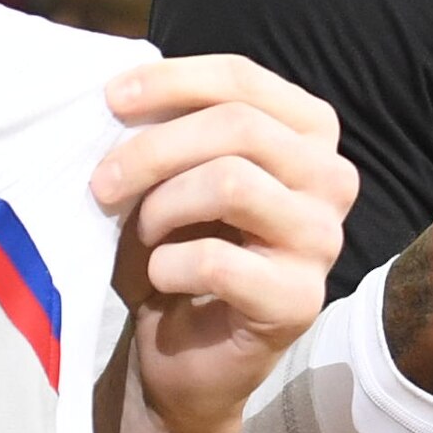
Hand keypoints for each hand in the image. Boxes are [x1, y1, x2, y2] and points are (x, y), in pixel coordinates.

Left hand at [90, 54, 352, 432]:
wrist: (185, 352)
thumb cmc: (178, 249)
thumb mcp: (174, 174)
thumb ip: (171, 127)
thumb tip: (124, 86)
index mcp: (309, 134)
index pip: (244, 80)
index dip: (173, 81)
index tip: (111, 98)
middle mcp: (331, 180)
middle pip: (238, 127)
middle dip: (153, 149)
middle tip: (101, 183)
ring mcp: (322, 241)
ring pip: (231, 182)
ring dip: (162, 207)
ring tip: (140, 234)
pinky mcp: (299, 300)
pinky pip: (215, 260)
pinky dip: (166, 265)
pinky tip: (159, 279)